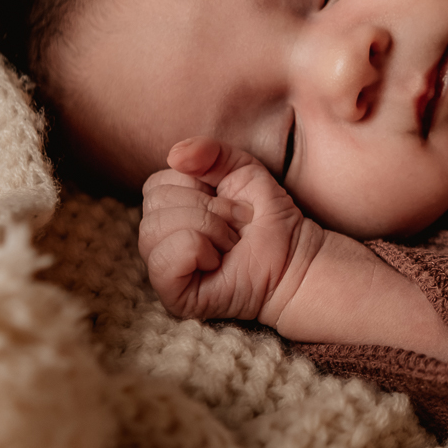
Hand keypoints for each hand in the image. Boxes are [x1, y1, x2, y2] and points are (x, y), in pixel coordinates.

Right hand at [139, 137, 322, 322]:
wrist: (292, 255)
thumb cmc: (265, 216)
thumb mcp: (240, 169)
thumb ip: (209, 152)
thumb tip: (175, 155)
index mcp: (167, 209)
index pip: (156, 184)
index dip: (197, 186)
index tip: (229, 202)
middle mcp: (159, 239)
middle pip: (155, 204)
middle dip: (207, 208)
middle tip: (236, 225)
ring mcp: (163, 269)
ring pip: (155, 229)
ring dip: (208, 228)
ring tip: (230, 242)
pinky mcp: (172, 296)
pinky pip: (164, 261)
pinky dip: (198, 251)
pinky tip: (217, 261)